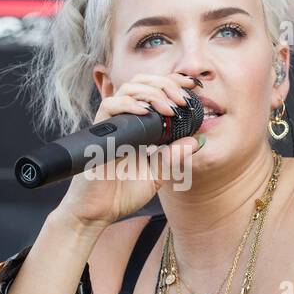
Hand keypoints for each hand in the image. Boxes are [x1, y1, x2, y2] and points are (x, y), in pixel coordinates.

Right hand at [56, 72, 203, 229]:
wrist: (98, 212)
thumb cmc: (122, 194)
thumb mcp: (157, 175)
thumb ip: (174, 158)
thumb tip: (196, 141)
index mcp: (139, 126)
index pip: (154, 91)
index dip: (172, 83)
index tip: (192, 86)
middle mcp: (125, 120)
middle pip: (142, 82)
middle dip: (165, 84)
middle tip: (182, 99)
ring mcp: (112, 124)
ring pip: (128, 88)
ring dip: (152, 93)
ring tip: (169, 108)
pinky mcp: (99, 132)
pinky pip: (110, 106)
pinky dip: (129, 104)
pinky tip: (145, 111)